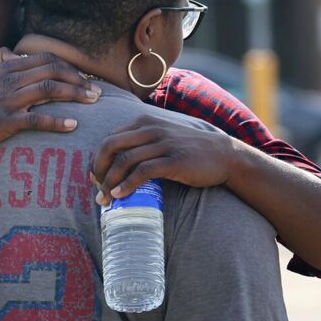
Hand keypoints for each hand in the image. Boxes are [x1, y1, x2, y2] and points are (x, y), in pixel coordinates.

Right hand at [0, 49, 100, 148]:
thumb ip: (1, 55)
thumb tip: (20, 53)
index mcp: (7, 65)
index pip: (46, 59)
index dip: (69, 67)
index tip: (83, 77)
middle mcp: (10, 79)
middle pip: (53, 72)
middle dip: (79, 80)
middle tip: (97, 91)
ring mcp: (8, 100)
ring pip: (48, 91)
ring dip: (75, 95)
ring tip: (93, 102)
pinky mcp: (4, 121)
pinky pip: (36, 119)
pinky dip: (56, 122)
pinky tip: (72, 124)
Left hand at [91, 115, 242, 205]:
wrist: (224, 156)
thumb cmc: (191, 150)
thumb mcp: (164, 137)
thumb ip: (143, 142)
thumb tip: (117, 160)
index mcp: (145, 122)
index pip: (109, 137)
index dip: (98, 158)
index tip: (96, 177)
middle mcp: (151, 129)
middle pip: (110, 146)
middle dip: (98, 169)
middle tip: (96, 187)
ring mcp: (163, 144)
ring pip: (124, 160)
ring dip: (109, 182)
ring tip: (104, 199)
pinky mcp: (174, 161)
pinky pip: (142, 172)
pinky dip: (127, 185)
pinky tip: (120, 196)